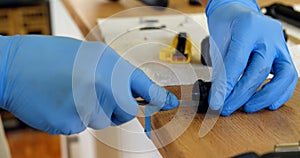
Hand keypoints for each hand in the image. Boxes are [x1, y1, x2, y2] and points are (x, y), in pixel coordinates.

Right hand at [0, 35, 177, 134]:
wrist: (14, 66)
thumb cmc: (50, 56)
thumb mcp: (89, 55)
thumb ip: (113, 72)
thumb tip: (130, 90)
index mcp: (107, 66)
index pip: (143, 86)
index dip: (158, 97)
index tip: (169, 103)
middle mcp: (100, 87)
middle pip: (126, 112)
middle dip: (118, 108)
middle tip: (99, 94)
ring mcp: (85, 107)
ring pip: (103, 121)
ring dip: (93, 111)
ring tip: (73, 93)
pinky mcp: (69, 124)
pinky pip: (83, 126)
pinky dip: (75, 117)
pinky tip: (62, 101)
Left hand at [206, 0, 297, 115]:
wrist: (237, 13)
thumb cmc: (227, 26)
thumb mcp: (218, 44)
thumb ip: (221, 69)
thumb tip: (218, 96)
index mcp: (247, 28)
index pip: (237, 62)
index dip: (226, 85)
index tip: (217, 102)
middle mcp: (268, 35)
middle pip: (259, 70)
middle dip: (241, 95)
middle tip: (227, 108)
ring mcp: (280, 44)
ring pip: (283, 75)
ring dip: (265, 97)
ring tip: (247, 108)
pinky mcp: (285, 55)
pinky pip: (289, 76)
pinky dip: (280, 93)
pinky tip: (268, 103)